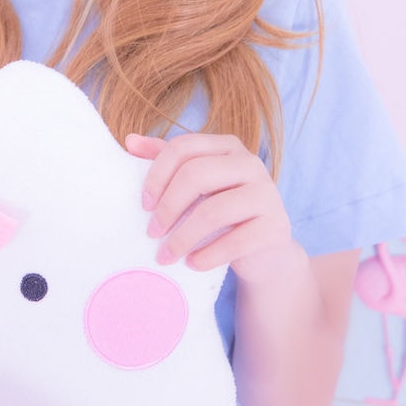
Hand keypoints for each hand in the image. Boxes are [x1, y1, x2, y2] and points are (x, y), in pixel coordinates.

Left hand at [123, 132, 296, 285]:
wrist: (263, 252)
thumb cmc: (221, 214)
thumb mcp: (194, 186)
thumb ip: (166, 161)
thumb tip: (130, 141)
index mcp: (227, 146)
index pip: (184, 147)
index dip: (157, 175)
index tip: (143, 204)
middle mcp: (250, 163)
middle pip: (196, 175)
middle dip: (168, 207)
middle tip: (152, 233)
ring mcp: (267, 194)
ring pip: (213, 211)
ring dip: (182, 238)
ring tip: (166, 256)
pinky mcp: (276, 226)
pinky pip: (234, 241)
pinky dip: (207, 256)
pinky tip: (192, 264)